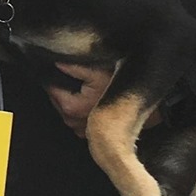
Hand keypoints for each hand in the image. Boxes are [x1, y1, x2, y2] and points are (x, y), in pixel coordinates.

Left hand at [45, 62, 161, 136]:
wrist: (144, 107)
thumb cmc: (122, 89)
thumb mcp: (97, 72)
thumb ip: (74, 67)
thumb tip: (57, 62)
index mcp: (71, 107)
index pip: (51, 89)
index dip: (54, 76)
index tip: (58, 67)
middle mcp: (73, 122)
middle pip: (56, 100)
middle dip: (62, 87)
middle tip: (74, 77)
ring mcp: (81, 130)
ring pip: (65, 109)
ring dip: (70, 98)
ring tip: (83, 87)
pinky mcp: (89, 134)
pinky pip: (76, 118)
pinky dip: (79, 108)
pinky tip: (89, 99)